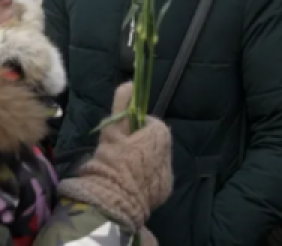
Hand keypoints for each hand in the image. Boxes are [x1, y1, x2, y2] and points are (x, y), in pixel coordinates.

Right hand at [57, 83, 171, 231]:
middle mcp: (169, 153)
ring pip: (156, 160)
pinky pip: (156, 178)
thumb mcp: (112, 130)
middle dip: (141, 144)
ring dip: (144, 161)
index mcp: (160, 135)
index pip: (152, 123)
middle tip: (121, 151)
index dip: (136, 126)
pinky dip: (147, 177)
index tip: (124, 133)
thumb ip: (121, 104)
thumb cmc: (112, 160)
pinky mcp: (165, 191)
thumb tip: (130, 82)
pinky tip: (131, 181)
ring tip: (124, 167)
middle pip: (155, 142)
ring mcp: (168, 174)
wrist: (115, 199)